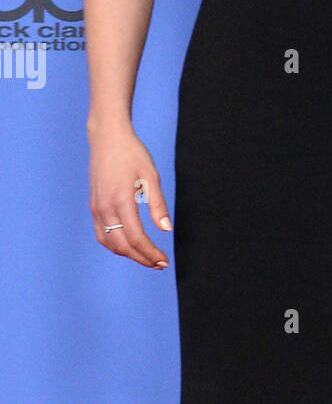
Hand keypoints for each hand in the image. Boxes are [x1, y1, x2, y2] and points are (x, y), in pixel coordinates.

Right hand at [89, 124, 171, 268]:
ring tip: (147, 257)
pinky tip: (129, 245)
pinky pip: (102, 234)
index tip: (164, 261)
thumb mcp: (151, 175)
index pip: (137, 238)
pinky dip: (115, 245)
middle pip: (122, 246)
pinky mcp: (94, 207)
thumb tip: (166, 229)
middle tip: (160, 264)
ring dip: (128, 254)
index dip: (151, 253)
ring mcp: (96, 209)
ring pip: (110, 243)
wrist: (107, 139)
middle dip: (142, 258)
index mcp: (121, 201)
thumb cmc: (132, 153)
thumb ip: (157, 204)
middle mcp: (105, 209)